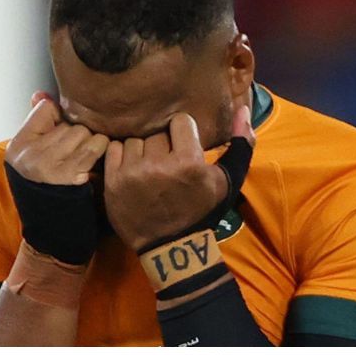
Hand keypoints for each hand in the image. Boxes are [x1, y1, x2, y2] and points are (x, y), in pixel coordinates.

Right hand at [3, 91, 109, 265]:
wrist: (53, 237)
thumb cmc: (47, 195)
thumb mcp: (34, 160)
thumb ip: (38, 126)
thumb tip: (40, 95)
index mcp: (16, 147)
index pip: (46, 108)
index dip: (61, 121)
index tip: (62, 141)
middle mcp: (28, 154)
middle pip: (69, 122)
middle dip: (79, 136)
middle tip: (77, 157)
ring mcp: (47, 165)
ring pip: (85, 133)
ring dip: (92, 145)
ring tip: (84, 164)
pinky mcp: (70, 174)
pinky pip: (96, 147)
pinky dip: (101, 155)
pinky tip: (93, 169)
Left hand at [103, 105, 253, 251]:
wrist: (170, 246)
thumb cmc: (202, 210)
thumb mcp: (228, 180)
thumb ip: (241, 144)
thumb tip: (243, 108)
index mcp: (188, 162)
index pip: (180, 121)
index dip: (183, 133)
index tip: (184, 148)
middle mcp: (158, 166)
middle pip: (157, 132)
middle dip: (163, 143)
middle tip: (167, 162)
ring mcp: (132, 174)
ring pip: (135, 139)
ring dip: (142, 150)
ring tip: (150, 168)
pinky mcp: (113, 182)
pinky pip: (114, 149)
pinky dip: (122, 156)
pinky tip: (133, 170)